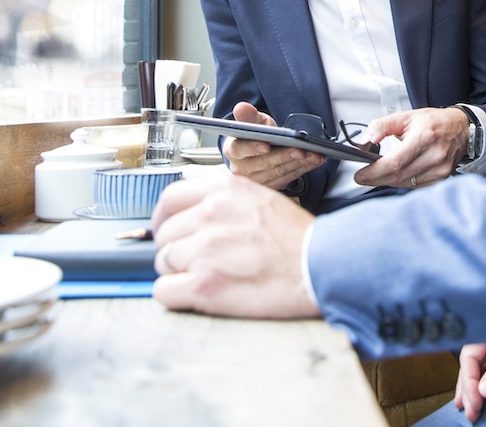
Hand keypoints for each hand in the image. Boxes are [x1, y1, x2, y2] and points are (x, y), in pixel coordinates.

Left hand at [151, 173, 319, 318]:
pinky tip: (198, 295)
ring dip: (181, 273)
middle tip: (199, 261)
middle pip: (165, 235)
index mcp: (223, 190)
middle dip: (177, 250)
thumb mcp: (260, 199)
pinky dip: (176, 295)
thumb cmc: (298, 240)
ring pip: (164, 262)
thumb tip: (195, 211)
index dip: (165, 218)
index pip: (170, 198)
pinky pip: (164, 290)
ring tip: (211, 277)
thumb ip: (224, 201)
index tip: (168, 230)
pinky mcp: (204, 284)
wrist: (322, 267)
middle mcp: (210, 214)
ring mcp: (204, 249)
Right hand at [221, 102, 324, 190]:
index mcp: (233, 150)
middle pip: (265, 163)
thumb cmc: (256, 135)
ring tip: (313, 154)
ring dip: (299, 163)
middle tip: (300, 150)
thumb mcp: (254, 121)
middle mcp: (241, 169)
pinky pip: (289, 179)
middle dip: (284, 156)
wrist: (264, 149)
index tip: (266, 146)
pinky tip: (314, 161)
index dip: (253, 147)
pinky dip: (304, 169)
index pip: (240, 149)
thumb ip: (249, 115)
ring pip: (279, 173)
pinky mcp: (271, 187)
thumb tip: (241, 108)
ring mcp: (256, 181)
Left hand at [354, 107, 466, 188]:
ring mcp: (440, 169)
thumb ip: (382, 126)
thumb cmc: (434, 122)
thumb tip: (366, 141)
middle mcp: (434, 155)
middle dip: (376, 179)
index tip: (360, 175)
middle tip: (363, 177)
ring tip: (380, 174)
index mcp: (423, 137)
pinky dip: (403, 183)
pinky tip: (398, 175)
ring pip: (406, 183)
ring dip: (389, 181)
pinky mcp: (442, 177)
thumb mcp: (405, 117)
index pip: (395, 162)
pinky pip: (416, 186)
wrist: (460, 128)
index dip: (374, 172)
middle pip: (399, 176)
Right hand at [453, 326, 485, 421]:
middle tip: (469, 411)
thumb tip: (485, 391)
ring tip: (469, 405)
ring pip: (481, 364)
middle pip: (472, 362)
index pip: (469, 357)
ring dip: (475, 385)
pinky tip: (484, 390)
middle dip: (468, 387)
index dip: (468, 383)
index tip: (473, 405)